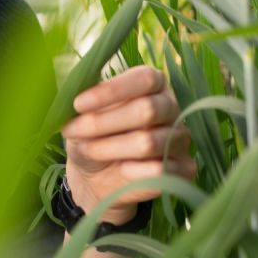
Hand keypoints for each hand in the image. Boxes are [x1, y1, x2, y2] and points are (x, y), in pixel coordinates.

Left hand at [61, 66, 195, 225]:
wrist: (97, 178)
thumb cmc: (91, 136)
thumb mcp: (81, 116)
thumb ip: (85, 101)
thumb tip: (74, 93)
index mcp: (154, 84)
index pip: (144, 79)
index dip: (111, 91)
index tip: (78, 104)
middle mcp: (171, 107)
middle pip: (147, 109)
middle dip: (103, 122)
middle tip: (73, 130)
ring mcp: (180, 138)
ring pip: (148, 142)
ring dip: (110, 148)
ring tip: (88, 150)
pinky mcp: (184, 168)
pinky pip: (160, 170)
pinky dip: (134, 171)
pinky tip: (122, 169)